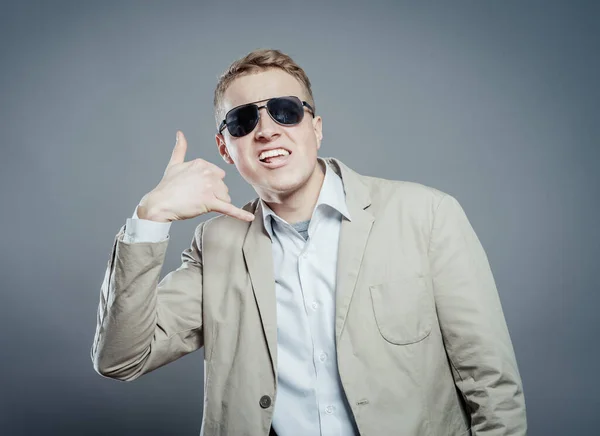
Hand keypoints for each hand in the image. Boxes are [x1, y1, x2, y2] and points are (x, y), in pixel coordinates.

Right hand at [137, 131, 254, 222]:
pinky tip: (249, 218)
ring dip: (216, 203)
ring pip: (225, 197)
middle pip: (223, 186)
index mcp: (202, 163)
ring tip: (199, 204)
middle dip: (214, 194)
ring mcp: (209, 187)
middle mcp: (208, 173)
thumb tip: (180, 134)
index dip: (209, 184)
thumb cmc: (167, 186)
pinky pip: (228, 208)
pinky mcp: (210, 202)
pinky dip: (240, 214)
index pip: (218, 175)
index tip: (196, 188)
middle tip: (197, 197)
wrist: (159, 203)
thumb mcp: (174, 164)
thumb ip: (180, 148)